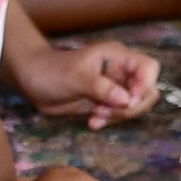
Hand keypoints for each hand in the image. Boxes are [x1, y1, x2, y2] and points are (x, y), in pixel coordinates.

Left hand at [15, 31, 159, 124]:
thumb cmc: (52, 71)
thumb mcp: (76, 77)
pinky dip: (109, 121)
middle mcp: (119, 71)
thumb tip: (126, 99)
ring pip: (134, 105)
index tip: (128, 100)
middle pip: (146, 90)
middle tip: (108, 112)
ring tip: (96, 116)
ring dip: (118, 116)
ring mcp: (113, 88)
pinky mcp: (104, 102)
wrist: (32, 81)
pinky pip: (118, 115)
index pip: (148, 67)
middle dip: (132, 106)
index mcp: (117, 57)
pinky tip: (92, 123)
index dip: (145, 85)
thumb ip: (102, 87)